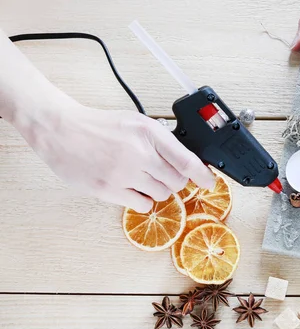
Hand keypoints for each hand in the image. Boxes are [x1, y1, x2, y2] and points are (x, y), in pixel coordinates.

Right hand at [16, 98, 214, 212]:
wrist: (60, 130)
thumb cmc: (100, 126)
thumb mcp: (137, 123)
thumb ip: (162, 141)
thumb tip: (188, 162)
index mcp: (149, 133)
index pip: (187, 160)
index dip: (204, 175)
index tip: (209, 181)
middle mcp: (139, 153)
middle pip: (177, 181)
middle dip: (176, 180)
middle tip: (163, 174)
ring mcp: (124, 173)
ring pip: (162, 195)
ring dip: (159, 189)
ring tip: (143, 177)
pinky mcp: (109, 190)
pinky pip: (143, 205)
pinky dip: (142, 199)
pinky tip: (132, 187)